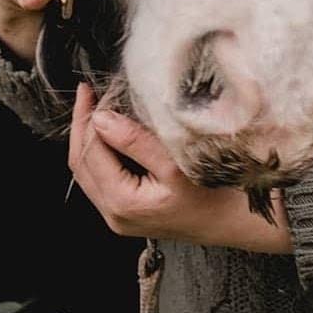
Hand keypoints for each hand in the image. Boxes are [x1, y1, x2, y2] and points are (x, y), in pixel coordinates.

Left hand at [67, 84, 292, 254]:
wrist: (232, 222)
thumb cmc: (212, 194)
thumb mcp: (175, 163)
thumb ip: (135, 141)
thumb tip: (101, 118)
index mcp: (123, 202)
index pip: (90, 153)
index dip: (89, 118)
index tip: (96, 89)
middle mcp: (113, 214)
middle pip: (80, 163)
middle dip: (81, 125)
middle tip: (87, 92)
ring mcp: (117, 217)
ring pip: (86, 172)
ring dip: (87, 138)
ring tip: (92, 107)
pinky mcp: (124, 213)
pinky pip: (98, 180)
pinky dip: (97, 153)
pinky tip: (106, 132)